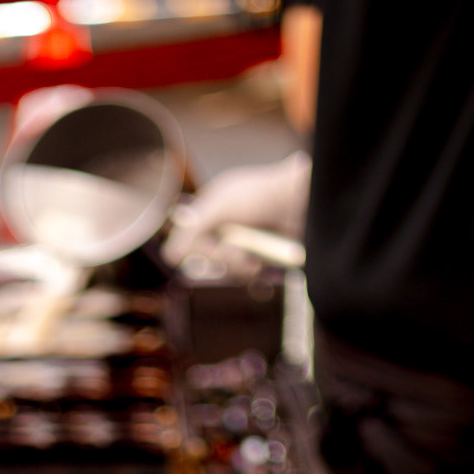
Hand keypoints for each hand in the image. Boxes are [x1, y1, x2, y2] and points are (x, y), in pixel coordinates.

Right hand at [162, 151, 310, 268]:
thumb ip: (192, 229)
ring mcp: (250, 243)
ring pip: (228, 270)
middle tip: (235, 250)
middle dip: (220, 258)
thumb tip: (169, 257)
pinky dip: (253, 275)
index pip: (193, 237)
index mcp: (218, 208)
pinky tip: (262, 266)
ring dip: (237, 268)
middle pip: (209, 257)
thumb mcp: (220, 205)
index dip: (195, 247)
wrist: (304, 203)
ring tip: (253, 260)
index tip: (202, 247)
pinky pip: (250, 278)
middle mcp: (232, 226)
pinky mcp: (268, 258)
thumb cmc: (262, 195)